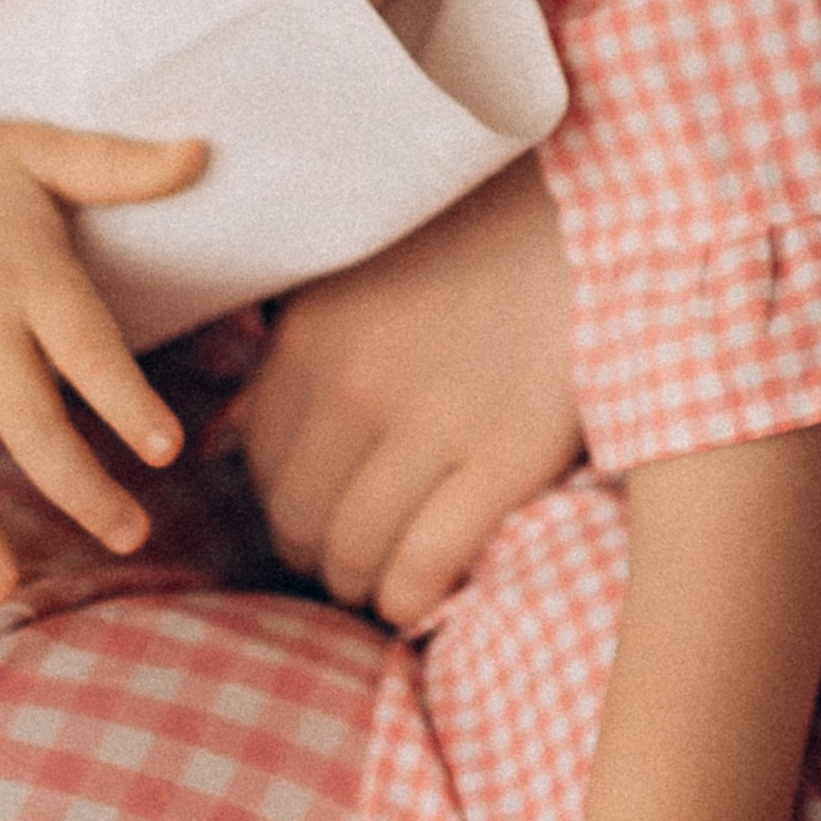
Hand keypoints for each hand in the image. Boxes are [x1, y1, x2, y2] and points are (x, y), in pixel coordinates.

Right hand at [0, 69, 204, 606]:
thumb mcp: (38, 151)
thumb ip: (119, 165)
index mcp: (27, 275)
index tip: (166, 448)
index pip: (84, 346)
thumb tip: (203, 151)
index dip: (125, 398)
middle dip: (78, 487)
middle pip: (28, 422)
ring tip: (0, 591)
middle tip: (130, 536)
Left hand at [232, 155, 580, 625]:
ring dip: (362, 586)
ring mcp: (433, 423)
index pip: (260, 466)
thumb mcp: (358, 279)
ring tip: (384, 582)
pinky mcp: (507, 456)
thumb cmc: (473, 250)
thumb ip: (294, 354)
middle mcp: (357, 384)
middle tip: (349, 561)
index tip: (314, 519)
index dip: (284, 508)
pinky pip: (426, 564)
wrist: (592, 222)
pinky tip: (420, 597)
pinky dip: (411, 598)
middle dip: (317, 557)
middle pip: (299, 522)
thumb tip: (229, 435)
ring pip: (355, 555)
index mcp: (312, 338)